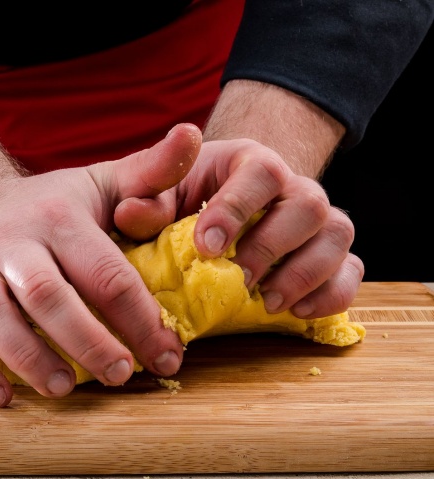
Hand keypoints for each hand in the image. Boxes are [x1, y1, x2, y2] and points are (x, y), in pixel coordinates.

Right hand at [0, 124, 201, 406]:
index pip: (106, 273)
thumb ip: (151, 172)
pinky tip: (0, 396)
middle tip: (121, 375)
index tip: (169, 356)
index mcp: (60, 219)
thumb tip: (193, 133)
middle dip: (87, 340)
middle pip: (47, 295)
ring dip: (27, 355)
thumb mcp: (104, 182)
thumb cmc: (54, 205)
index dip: (141, 318)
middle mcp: (14, 243)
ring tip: (64, 388)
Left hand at [114, 137, 363, 319]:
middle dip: (271, 247)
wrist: (218, 215)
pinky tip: (297, 311)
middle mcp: (293, 188)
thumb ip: (145, 197)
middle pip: (308, 204)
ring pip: (338, 235)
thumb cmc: (185, 202)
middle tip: (237, 278)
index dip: (238, 208)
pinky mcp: (330, 257)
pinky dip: (332, 294)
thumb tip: (131, 212)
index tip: (206, 246)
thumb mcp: (158, 195)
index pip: (262, 172)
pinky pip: (351, 271)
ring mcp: (317, 223)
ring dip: (304, 274)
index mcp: (250, 163)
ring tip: (266, 301)